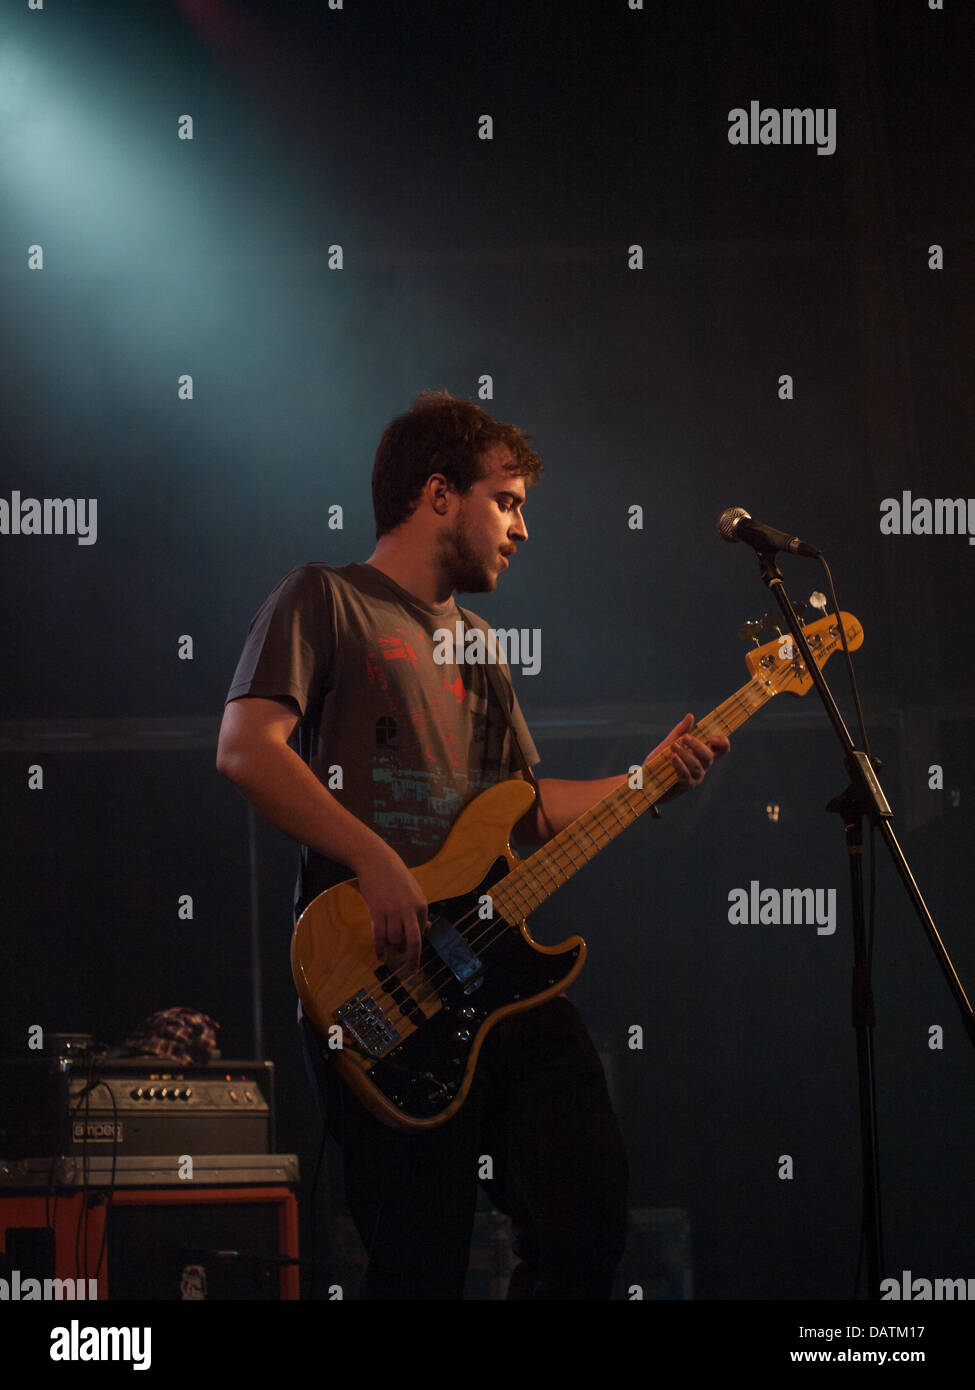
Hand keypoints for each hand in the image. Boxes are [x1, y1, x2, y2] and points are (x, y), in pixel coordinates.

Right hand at [352, 840, 427, 973]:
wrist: (376, 861)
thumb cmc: (395, 875)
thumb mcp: (412, 890)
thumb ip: (417, 909)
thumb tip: (424, 928)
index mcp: (421, 904)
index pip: (421, 931)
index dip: (416, 944)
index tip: (412, 953)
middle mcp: (408, 910)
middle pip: (413, 941)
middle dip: (413, 959)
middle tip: (411, 970)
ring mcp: (392, 911)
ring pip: (394, 940)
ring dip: (392, 949)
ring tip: (389, 954)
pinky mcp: (376, 912)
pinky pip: (379, 937)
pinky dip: (380, 949)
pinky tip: (381, 956)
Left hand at [645, 713, 729, 802]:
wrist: (648, 779)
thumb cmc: (662, 761)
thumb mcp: (671, 743)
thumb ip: (681, 731)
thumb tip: (690, 716)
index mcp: (703, 755)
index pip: (722, 749)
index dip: (722, 743)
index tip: (711, 737)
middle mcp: (703, 767)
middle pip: (709, 756)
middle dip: (697, 746)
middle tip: (684, 737)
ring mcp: (695, 777)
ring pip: (696, 765)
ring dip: (685, 754)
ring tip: (672, 746)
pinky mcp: (685, 785)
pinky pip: (686, 774)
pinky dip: (679, 764)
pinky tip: (673, 757)